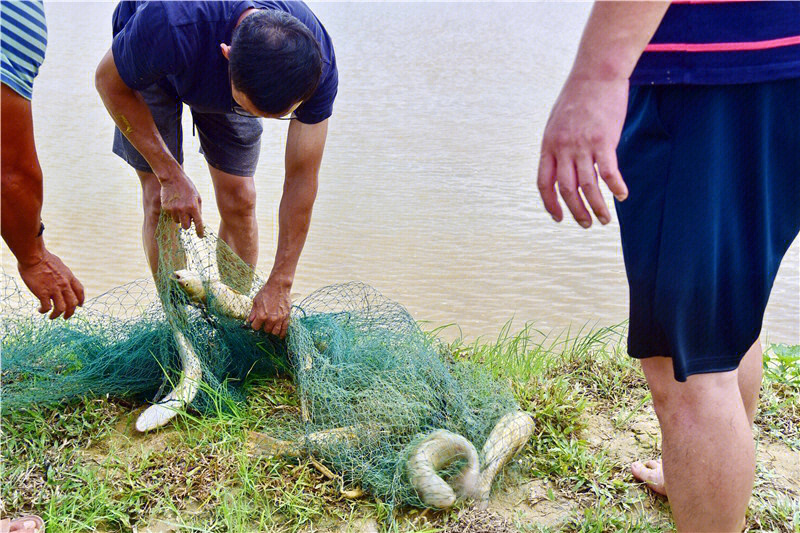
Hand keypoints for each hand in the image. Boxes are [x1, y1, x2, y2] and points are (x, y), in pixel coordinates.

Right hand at [18, 250, 84, 318]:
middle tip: (65, 317)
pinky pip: (47, 307)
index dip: (81, 300)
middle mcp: (64, 285)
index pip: (80, 291)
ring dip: (57, 315)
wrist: (33, 256)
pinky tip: (40, 310)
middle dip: (70, 312)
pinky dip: (44, 311)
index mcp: (69, 277)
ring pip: (61, 308)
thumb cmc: (43, 258)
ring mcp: (54, 289)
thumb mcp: (59, 265)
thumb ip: (62, 273)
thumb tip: (60, 276)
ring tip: (52, 317)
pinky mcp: (43, 292)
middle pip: (73, 303)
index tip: (79, 305)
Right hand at [159, 169, 203, 236]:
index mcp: (193, 207)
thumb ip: (198, 210)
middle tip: (187, 218)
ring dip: (179, 217)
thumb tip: (197, 222)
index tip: (200, 236)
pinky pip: (170, 216)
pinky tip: (174, 203)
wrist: (172, 178)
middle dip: (187, 224)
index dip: (200, 231)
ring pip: (177, 222)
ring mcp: (173, 209)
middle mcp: (183, 210)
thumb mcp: (197, 197)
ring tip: (180, 206)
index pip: (198, 224)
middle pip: (186, 226)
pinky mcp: (166, 208)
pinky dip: (173, 212)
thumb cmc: (187, 188)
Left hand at [248, 278, 291, 337]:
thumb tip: (249, 321)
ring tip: (271, 326)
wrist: (279, 286)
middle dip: (264, 327)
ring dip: (272, 330)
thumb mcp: (256, 301)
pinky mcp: (286, 317)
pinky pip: (284, 329)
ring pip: (275, 332)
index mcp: (261, 315)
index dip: (255, 325)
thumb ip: (253, 313)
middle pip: (266, 330)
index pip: (255, 327)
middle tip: (264, 323)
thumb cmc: (266, 292)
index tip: (256, 323)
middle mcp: (271, 319)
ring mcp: (280, 319)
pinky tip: (280, 336)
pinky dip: (282, 334)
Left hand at [537, 75, 629, 227]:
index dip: (551, 204)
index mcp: (548, 146)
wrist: (596, 73)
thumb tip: (562, 166)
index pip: (544, 184)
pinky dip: (615, 187)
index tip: (559, 218)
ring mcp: (583, 145)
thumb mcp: (558, 122)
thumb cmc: (579, 97)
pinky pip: (608, 172)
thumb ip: (558, 145)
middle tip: (587, 224)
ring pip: (588, 186)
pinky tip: (621, 195)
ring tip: (605, 219)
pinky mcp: (604, 140)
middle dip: (576, 212)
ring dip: (597, 207)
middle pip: (567, 190)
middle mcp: (563, 148)